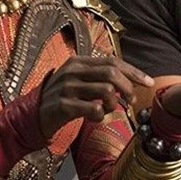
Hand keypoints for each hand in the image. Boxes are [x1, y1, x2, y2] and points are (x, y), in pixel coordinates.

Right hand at [38, 55, 153, 137]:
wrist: (32, 115)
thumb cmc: (63, 99)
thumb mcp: (80, 81)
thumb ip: (100, 77)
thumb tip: (131, 81)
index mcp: (79, 62)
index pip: (112, 61)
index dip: (133, 72)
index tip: (148, 83)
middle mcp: (72, 71)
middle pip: (112, 74)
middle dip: (127, 88)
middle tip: (131, 101)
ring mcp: (67, 87)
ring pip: (106, 91)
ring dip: (113, 104)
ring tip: (107, 110)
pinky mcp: (63, 105)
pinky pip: (94, 109)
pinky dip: (100, 116)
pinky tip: (95, 117)